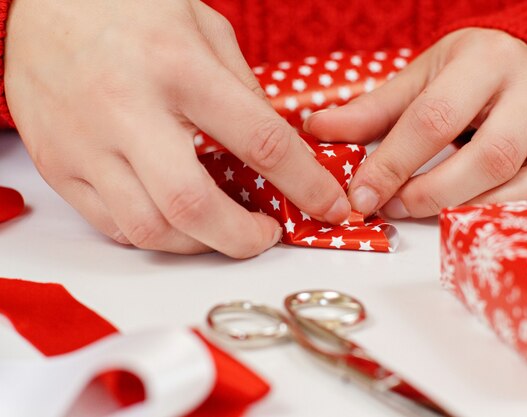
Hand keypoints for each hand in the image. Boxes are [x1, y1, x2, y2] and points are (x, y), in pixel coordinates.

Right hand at [5, 0, 350, 256]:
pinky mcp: (59, 166)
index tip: (330, 207)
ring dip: (200, 244)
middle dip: (243, 239)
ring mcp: (86, 144)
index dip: (305, 184)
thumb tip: (274, 147)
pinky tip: (175, 219)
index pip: (260, 140)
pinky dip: (156, 234)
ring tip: (222, 230)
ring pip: (149, 229)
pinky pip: (113, 225)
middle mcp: (129, 110)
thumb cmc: (128, 8)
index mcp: (178, 68)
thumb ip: (242, 89)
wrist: (41, 2)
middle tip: (266, 237)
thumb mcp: (202, 27)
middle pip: (193, 206)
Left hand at [305, 28, 526, 217]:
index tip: (360, 194)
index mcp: (485, 62)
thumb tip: (318, 130)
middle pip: (490, 157)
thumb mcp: (422, 76)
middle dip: (434, 194)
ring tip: (440, 220)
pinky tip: (500, 224)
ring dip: (483, 212)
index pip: (433, 119)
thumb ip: (373, 109)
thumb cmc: (473, 72)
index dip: (392, 163)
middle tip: (396, 209)